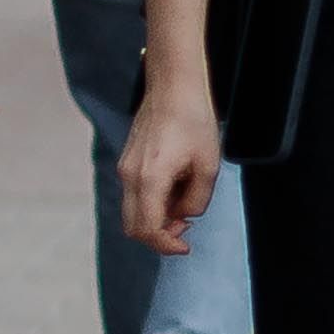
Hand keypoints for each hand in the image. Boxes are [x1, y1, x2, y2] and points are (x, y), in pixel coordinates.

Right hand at [120, 81, 223, 255]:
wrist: (173, 87)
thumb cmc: (193, 120)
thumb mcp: (208, 166)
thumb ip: (198, 200)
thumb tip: (186, 215)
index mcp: (149, 179)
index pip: (147, 230)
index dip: (166, 245)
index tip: (185, 246)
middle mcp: (129, 176)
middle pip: (133, 227)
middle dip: (160, 235)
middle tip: (185, 227)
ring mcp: (125, 168)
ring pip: (133, 211)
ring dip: (157, 217)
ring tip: (185, 200)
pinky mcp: (127, 161)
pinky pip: (134, 194)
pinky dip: (152, 202)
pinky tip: (176, 186)